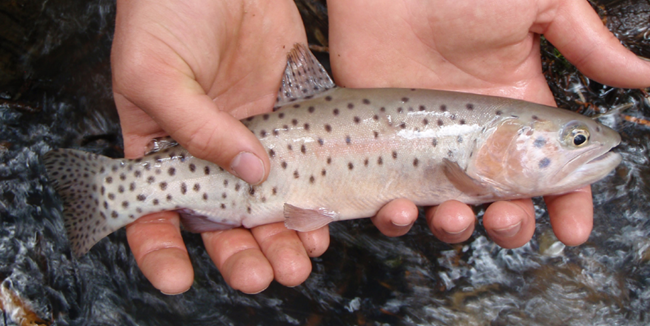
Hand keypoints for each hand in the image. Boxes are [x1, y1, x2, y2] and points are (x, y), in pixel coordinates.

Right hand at [111, 0, 328, 293]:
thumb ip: (195, 126)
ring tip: (299, 261)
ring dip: (283, 236)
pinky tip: (326, 219)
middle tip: (261, 276)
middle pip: (223, 221)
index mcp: (162, 149)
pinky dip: (317, 195)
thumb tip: (248, 173)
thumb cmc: (165, 11)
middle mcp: (210, 153)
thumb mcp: (155, 71)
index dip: (161, 252)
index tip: (177, 280)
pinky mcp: (294, 119)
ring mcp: (254, 139)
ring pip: (270, 203)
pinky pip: (307, 165)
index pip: (154, 213)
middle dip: (241, 255)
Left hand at [327, 0, 649, 246]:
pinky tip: (400, 208)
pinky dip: (396, 218)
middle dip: (510, 226)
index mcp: (516, 110)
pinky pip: (391, 199)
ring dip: (456, 229)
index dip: (566, 203)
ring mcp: (428, 145)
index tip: (571, 231)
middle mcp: (475, 136)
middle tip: (506, 220)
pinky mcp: (384, 148)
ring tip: (454, 216)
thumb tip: (646, 75)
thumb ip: (588, 46)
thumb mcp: (538, 6)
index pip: (550, 170)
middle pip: (502, 201)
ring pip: (448, 209)